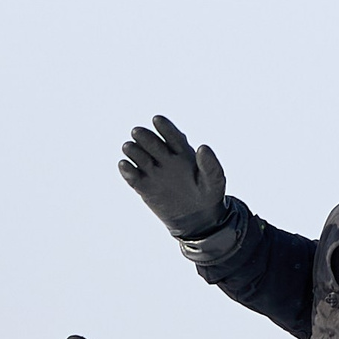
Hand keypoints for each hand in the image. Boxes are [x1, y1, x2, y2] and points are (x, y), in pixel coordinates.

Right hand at [118, 115, 228, 238]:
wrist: (198, 219)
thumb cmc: (208, 195)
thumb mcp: (215, 181)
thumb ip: (211, 165)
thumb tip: (202, 147)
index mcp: (182, 151)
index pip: (172, 136)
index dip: (165, 127)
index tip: (157, 119)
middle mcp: (165, 157)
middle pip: (152, 143)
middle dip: (145, 137)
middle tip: (137, 132)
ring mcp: (153, 171)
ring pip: (140, 157)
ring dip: (133, 151)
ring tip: (129, 147)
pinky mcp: (144, 186)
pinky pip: (133, 176)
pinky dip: (127, 171)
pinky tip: (124, 165)